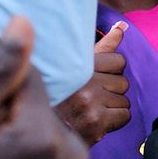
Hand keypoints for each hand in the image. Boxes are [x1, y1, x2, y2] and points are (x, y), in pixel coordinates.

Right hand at [55, 20, 129, 146]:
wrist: (33, 131)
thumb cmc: (53, 96)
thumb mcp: (70, 65)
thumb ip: (101, 46)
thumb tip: (122, 27)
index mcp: (76, 64)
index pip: (119, 61)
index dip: (110, 71)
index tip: (96, 79)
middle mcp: (84, 81)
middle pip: (123, 82)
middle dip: (111, 90)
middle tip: (91, 98)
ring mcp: (90, 103)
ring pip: (124, 100)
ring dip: (112, 105)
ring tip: (91, 109)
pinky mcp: (96, 122)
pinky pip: (124, 115)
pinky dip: (115, 119)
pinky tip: (97, 120)